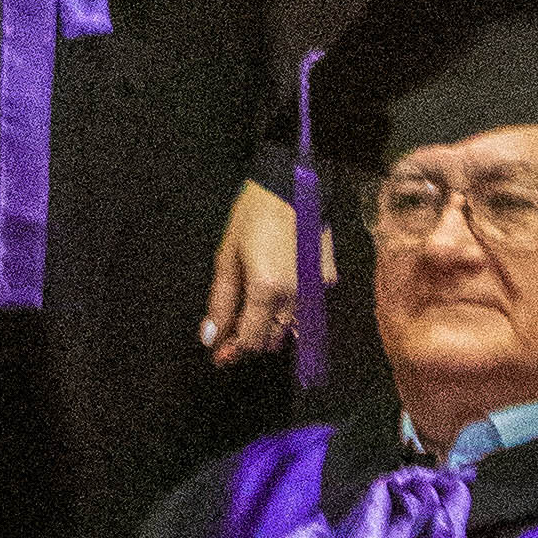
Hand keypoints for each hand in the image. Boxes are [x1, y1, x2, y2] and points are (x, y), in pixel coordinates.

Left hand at [201, 172, 301, 362]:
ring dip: (270, 325)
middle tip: (233, 327)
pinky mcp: (327, 279)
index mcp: (267, 290)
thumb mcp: (228, 255)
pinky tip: (277, 288)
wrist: (291, 182)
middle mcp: (295, 297)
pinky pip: (306, 306)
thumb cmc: (254, 214)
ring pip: (290, 327)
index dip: (233, 350)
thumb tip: (211, 337)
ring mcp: (315, 290)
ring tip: (253, 307)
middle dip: (251, 339)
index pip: (251, 341)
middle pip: (272, 339)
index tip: (219, 354)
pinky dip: (290, 306)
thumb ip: (221, 301)